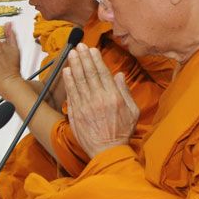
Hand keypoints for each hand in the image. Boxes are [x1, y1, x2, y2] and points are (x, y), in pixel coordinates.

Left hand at [61, 44, 139, 158]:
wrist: (108, 151)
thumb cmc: (122, 132)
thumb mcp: (132, 111)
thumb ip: (125, 91)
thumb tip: (118, 75)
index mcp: (114, 97)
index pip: (103, 73)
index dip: (96, 60)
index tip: (92, 50)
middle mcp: (99, 99)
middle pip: (89, 74)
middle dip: (83, 58)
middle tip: (79, 46)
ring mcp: (86, 106)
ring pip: (78, 81)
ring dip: (74, 66)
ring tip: (71, 54)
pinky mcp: (76, 113)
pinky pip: (71, 93)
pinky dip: (68, 81)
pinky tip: (66, 71)